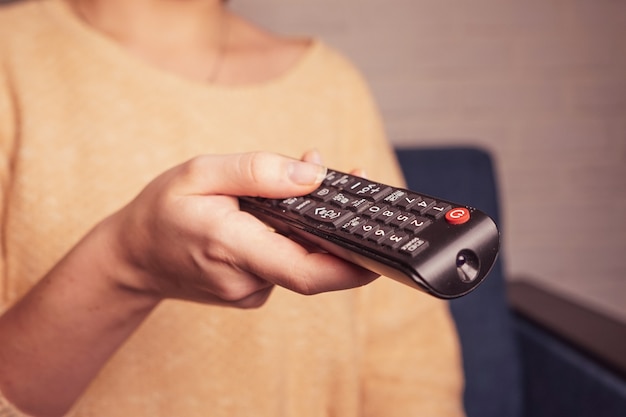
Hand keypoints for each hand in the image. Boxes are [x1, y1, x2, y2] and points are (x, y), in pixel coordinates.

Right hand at [105, 151, 378, 307]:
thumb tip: (312, 175)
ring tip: (308, 180)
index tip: (384, 248)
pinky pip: (285, 263)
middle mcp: (245, 280)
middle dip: (341, 230)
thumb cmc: (162, 211)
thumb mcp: (200, 172)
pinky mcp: (252, 292)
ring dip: (313, 225)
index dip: (352, 266)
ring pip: (300, 260)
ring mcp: (250, 292)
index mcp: (231, 247)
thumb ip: (258, 171)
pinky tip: (283, 208)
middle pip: (313, 264)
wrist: (133, 258)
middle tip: (353, 184)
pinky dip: (294, 236)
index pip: (306, 271)